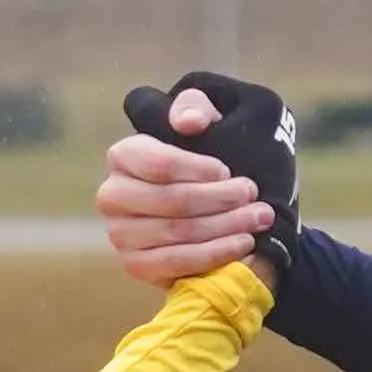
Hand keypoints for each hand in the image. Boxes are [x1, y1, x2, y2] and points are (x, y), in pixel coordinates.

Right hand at [101, 71, 301, 283]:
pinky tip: (242, 243)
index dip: (198, 169)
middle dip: (220, 199)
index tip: (228, 171)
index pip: (159, 164)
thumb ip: (196, 107)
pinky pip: (175, 264)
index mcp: (123, 155)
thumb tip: (188, 122)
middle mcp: (112, 195)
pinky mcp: (136, 265)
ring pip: (177, 234)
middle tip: (253, 195)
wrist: (210, 210)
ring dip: (225, 227)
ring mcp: (120, 234)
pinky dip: (214, 254)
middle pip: (171, 201)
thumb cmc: (208, 162)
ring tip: (258, 218)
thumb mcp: (208, 122)